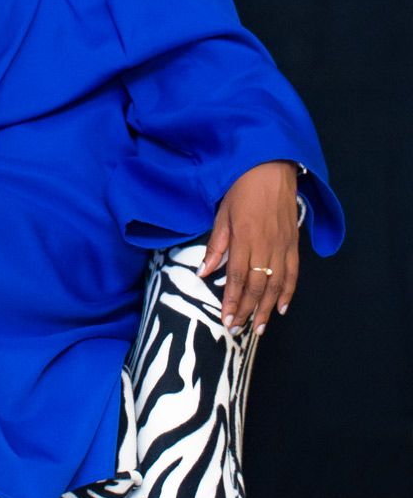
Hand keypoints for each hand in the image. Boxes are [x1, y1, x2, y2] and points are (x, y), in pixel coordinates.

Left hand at [196, 160, 299, 336]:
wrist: (271, 167)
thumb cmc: (242, 188)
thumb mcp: (222, 214)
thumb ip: (215, 245)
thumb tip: (203, 272)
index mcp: (245, 238)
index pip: (239, 278)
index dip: (233, 302)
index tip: (227, 320)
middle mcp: (266, 245)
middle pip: (258, 286)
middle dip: (248, 311)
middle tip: (238, 330)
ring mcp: (283, 245)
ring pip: (277, 285)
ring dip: (269, 309)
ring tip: (260, 328)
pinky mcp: (294, 243)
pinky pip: (293, 273)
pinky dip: (289, 292)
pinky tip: (283, 307)